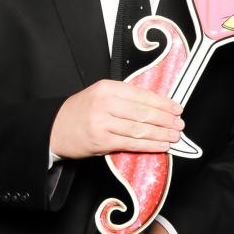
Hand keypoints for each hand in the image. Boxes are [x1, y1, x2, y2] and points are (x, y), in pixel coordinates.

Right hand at [50, 80, 183, 159]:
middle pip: (144, 112)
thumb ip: (126, 96)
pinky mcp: (100, 142)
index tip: (177, 109)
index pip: (143, 95)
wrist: (54, 128)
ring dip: (161, 134)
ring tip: (174, 136)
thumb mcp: (102, 94)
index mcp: (108, 88)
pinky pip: (130, 144)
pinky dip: (148, 145)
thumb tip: (158, 104)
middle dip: (165, 120)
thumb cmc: (82, 110)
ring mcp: (102, 123)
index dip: (163, 103)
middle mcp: (105, 104)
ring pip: (139, 129)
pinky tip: (160, 145)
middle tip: (179, 124)